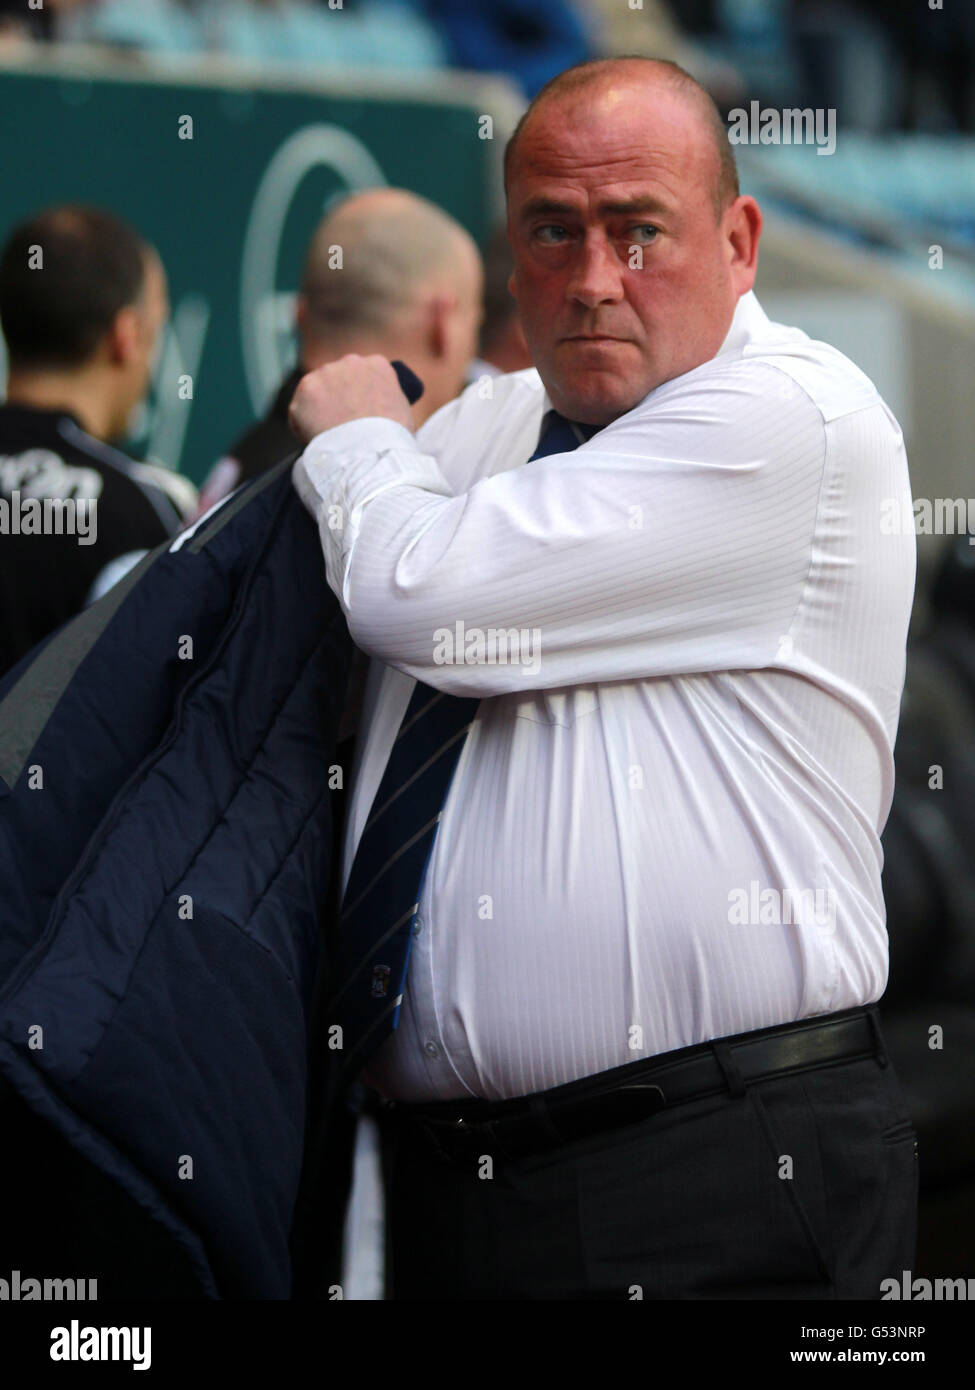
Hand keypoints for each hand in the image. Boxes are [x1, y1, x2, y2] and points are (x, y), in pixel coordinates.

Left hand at [288, 354, 415, 444]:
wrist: (371, 452)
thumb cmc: (392, 440)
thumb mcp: (401, 412)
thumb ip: (385, 398)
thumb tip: (375, 405)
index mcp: (377, 365)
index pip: (362, 375)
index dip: (358, 396)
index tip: (357, 413)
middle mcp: (351, 361)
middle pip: (337, 380)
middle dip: (336, 399)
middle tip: (340, 427)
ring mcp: (327, 373)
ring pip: (316, 393)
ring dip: (318, 411)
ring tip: (330, 437)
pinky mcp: (306, 389)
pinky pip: (299, 410)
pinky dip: (303, 426)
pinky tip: (316, 440)